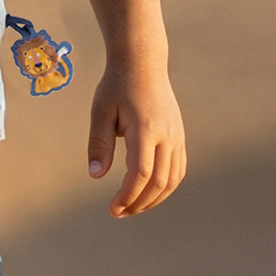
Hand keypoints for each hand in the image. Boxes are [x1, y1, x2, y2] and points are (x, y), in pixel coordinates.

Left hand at [87, 62, 186, 217]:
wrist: (143, 63)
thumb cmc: (116, 86)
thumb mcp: (100, 111)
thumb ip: (99, 144)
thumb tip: (96, 175)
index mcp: (145, 129)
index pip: (141, 174)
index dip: (127, 196)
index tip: (112, 209)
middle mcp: (166, 135)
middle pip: (158, 182)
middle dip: (138, 203)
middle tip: (118, 213)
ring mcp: (177, 136)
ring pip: (172, 179)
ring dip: (153, 199)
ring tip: (132, 207)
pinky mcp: (179, 136)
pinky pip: (178, 169)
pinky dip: (165, 186)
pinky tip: (148, 192)